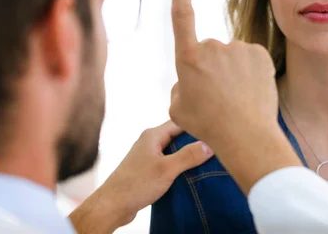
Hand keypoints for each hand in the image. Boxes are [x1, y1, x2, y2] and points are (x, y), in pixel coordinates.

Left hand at [69, 120, 212, 233]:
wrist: (112, 205)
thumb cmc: (136, 184)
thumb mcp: (167, 169)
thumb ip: (188, 156)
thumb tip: (210, 145)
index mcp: (152, 135)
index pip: (180, 122)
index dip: (197, 124)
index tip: (214, 128)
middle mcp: (150, 141)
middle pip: (178, 135)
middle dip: (195, 140)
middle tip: (215, 144)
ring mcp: (148, 155)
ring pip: (174, 149)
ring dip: (187, 154)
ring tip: (208, 158)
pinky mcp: (147, 168)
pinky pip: (168, 161)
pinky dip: (179, 164)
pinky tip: (191, 172)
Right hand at [169, 0, 301, 193]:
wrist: (246, 136)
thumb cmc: (208, 126)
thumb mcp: (178, 109)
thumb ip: (180, 86)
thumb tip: (189, 78)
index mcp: (188, 58)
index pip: (182, 18)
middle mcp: (212, 46)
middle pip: (209, 51)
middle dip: (211, 67)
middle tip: (218, 97)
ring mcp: (237, 47)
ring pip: (231, 55)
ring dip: (232, 70)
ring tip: (236, 98)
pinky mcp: (258, 52)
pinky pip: (249, 57)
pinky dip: (250, 70)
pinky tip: (251, 90)